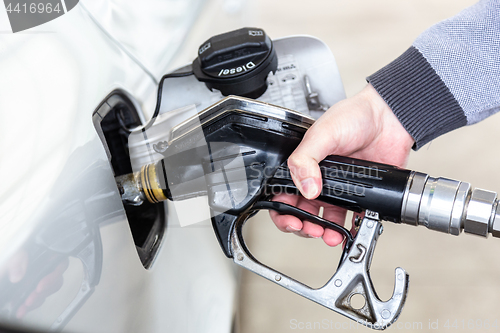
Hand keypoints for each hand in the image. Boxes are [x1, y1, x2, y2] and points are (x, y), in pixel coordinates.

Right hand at [270, 84, 414, 245]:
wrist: (389, 117)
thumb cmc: (354, 116)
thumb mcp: (322, 133)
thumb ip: (305, 159)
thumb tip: (306, 187)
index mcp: (304, 165)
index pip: (284, 194)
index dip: (283, 211)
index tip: (291, 219)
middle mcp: (318, 179)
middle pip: (302, 213)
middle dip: (303, 226)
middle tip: (311, 230)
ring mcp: (339, 189)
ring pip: (325, 220)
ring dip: (325, 232)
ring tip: (330, 235)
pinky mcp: (360, 194)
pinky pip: (351, 218)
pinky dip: (348, 230)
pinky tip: (347, 233)